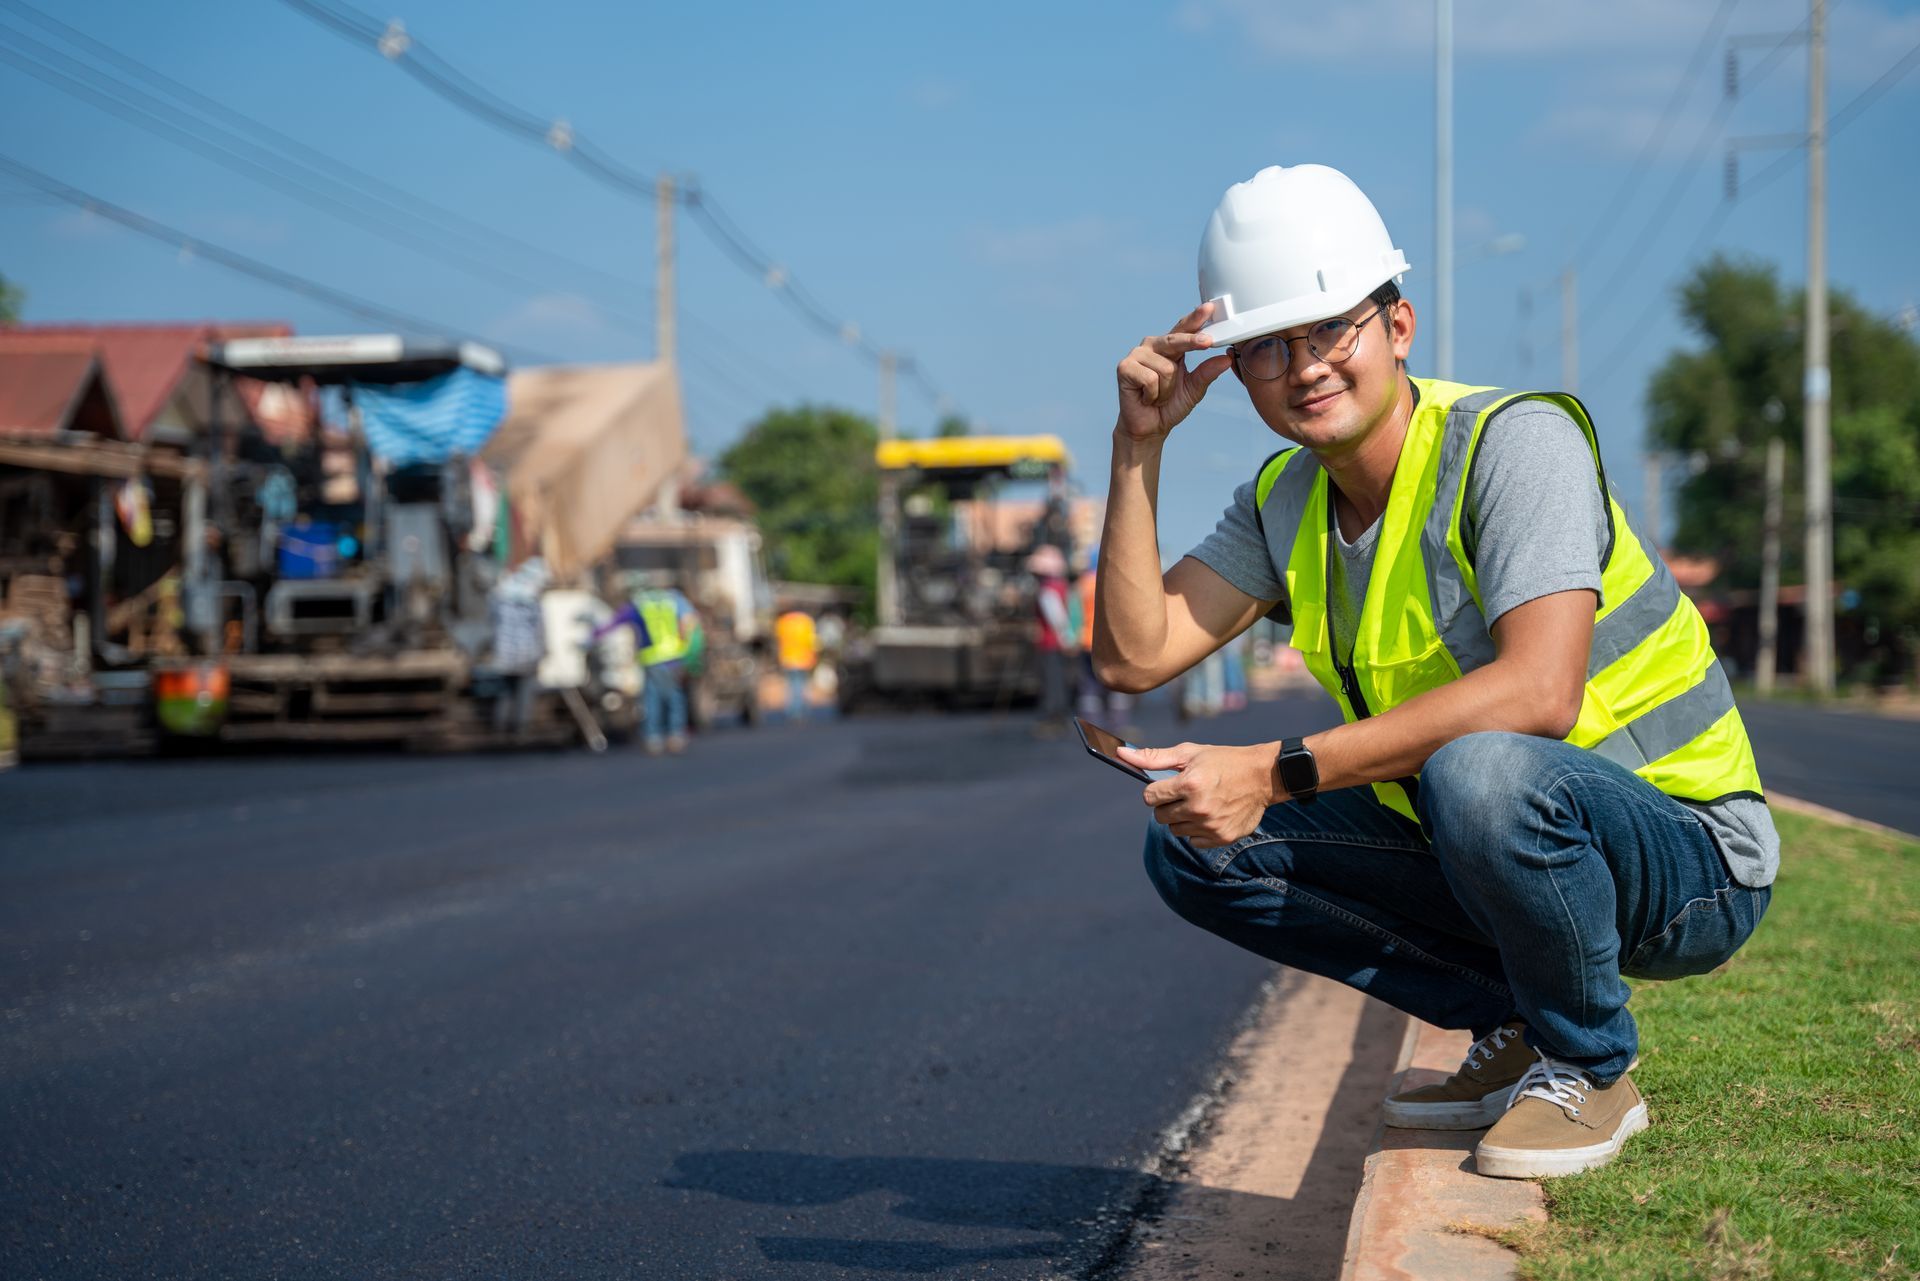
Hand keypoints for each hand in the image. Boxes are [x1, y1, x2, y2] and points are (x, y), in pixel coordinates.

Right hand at [1115, 302, 1235, 442]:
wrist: (1149, 427)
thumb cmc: (1170, 405)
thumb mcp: (1194, 389)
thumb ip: (1207, 372)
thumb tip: (1226, 358)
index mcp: (1170, 347)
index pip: (1183, 328)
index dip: (1196, 318)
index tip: (1210, 309)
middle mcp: (1153, 346)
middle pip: (1175, 339)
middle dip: (1192, 342)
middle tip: (1207, 342)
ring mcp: (1137, 355)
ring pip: (1166, 368)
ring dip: (1167, 389)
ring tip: (1158, 396)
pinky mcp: (1125, 368)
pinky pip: (1150, 379)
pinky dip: (1153, 394)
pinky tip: (1146, 397)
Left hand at [1120, 740, 1278, 849]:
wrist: (1262, 776)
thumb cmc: (1222, 761)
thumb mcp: (1189, 753)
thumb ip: (1153, 757)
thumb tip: (1121, 754)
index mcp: (1189, 784)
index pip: (1150, 797)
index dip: (1155, 790)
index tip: (1167, 785)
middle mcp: (1199, 808)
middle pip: (1159, 816)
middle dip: (1167, 805)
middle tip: (1185, 793)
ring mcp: (1211, 826)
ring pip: (1175, 830)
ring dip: (1181, 818)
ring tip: (1199, 803)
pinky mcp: (1221, 838)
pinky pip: (1193, 841)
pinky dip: (1197, 830)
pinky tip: (1210, 814)